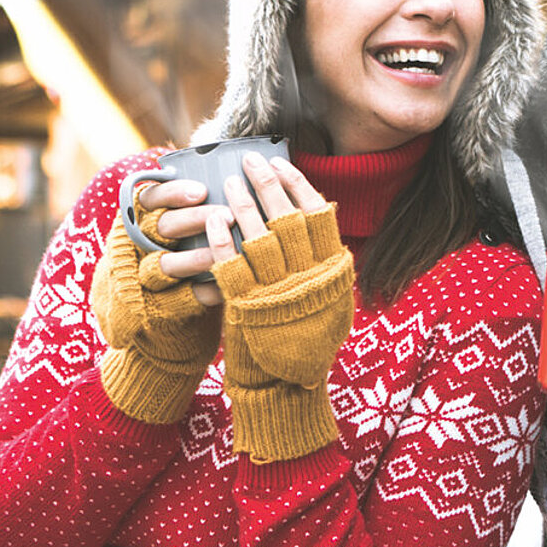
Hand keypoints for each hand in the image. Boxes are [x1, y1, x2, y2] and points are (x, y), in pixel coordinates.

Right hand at [91, 211, 221, 423]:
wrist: (160, 323)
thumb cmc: (182, 261)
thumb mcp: (178, 233)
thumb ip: (196, 210)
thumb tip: (239, 179)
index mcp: (141, 221)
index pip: (149, 199)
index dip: (172, 193)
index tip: (200, 190)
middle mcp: (137, 248)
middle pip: (158, 229)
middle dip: (191, 220)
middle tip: (227, 214)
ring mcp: (143, 281)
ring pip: (162, 266)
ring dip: (193, 258)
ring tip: (221, 253)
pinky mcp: (155, 310)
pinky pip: (178, 300)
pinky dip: (201, 293)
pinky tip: (222, 287)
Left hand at [209, 152, 355, 462]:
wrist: (287, 386)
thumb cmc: (309, 339)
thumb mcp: (331, 299)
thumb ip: (326, 262)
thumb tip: (317, 215)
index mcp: (332, 271)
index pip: (318, 214)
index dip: (298, 185)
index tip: (282, 164)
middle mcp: (307, 277)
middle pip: (286, 216)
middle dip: (266, 183)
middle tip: (250, 160)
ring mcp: (275, 290)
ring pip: (257, 234)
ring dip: (242, 204)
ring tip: (229, 183)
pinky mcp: (245, 304)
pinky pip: (230, 262)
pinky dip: (222, 238)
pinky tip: (214, 219)